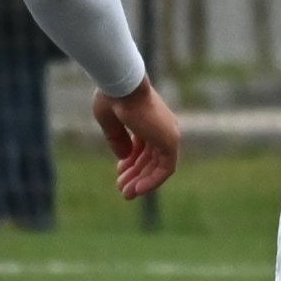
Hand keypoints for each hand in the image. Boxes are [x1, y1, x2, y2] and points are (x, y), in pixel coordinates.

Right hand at [93, 79, 182, 198]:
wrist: (122, 86)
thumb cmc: (113, 96)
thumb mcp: (110, 121)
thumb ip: (117, 139)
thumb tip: (124, 158)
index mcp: (149, 119)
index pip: (144, 146)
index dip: (131, 161)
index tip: (119, 171)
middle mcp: (162, 127)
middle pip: (151, 158)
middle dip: (136, 174)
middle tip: (122, 189)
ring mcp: (168, 134)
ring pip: (158, 166)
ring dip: (142, 181)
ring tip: (126, 194)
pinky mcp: (170, 142)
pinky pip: (165, 169)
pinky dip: (153, 181)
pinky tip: (138, 190)